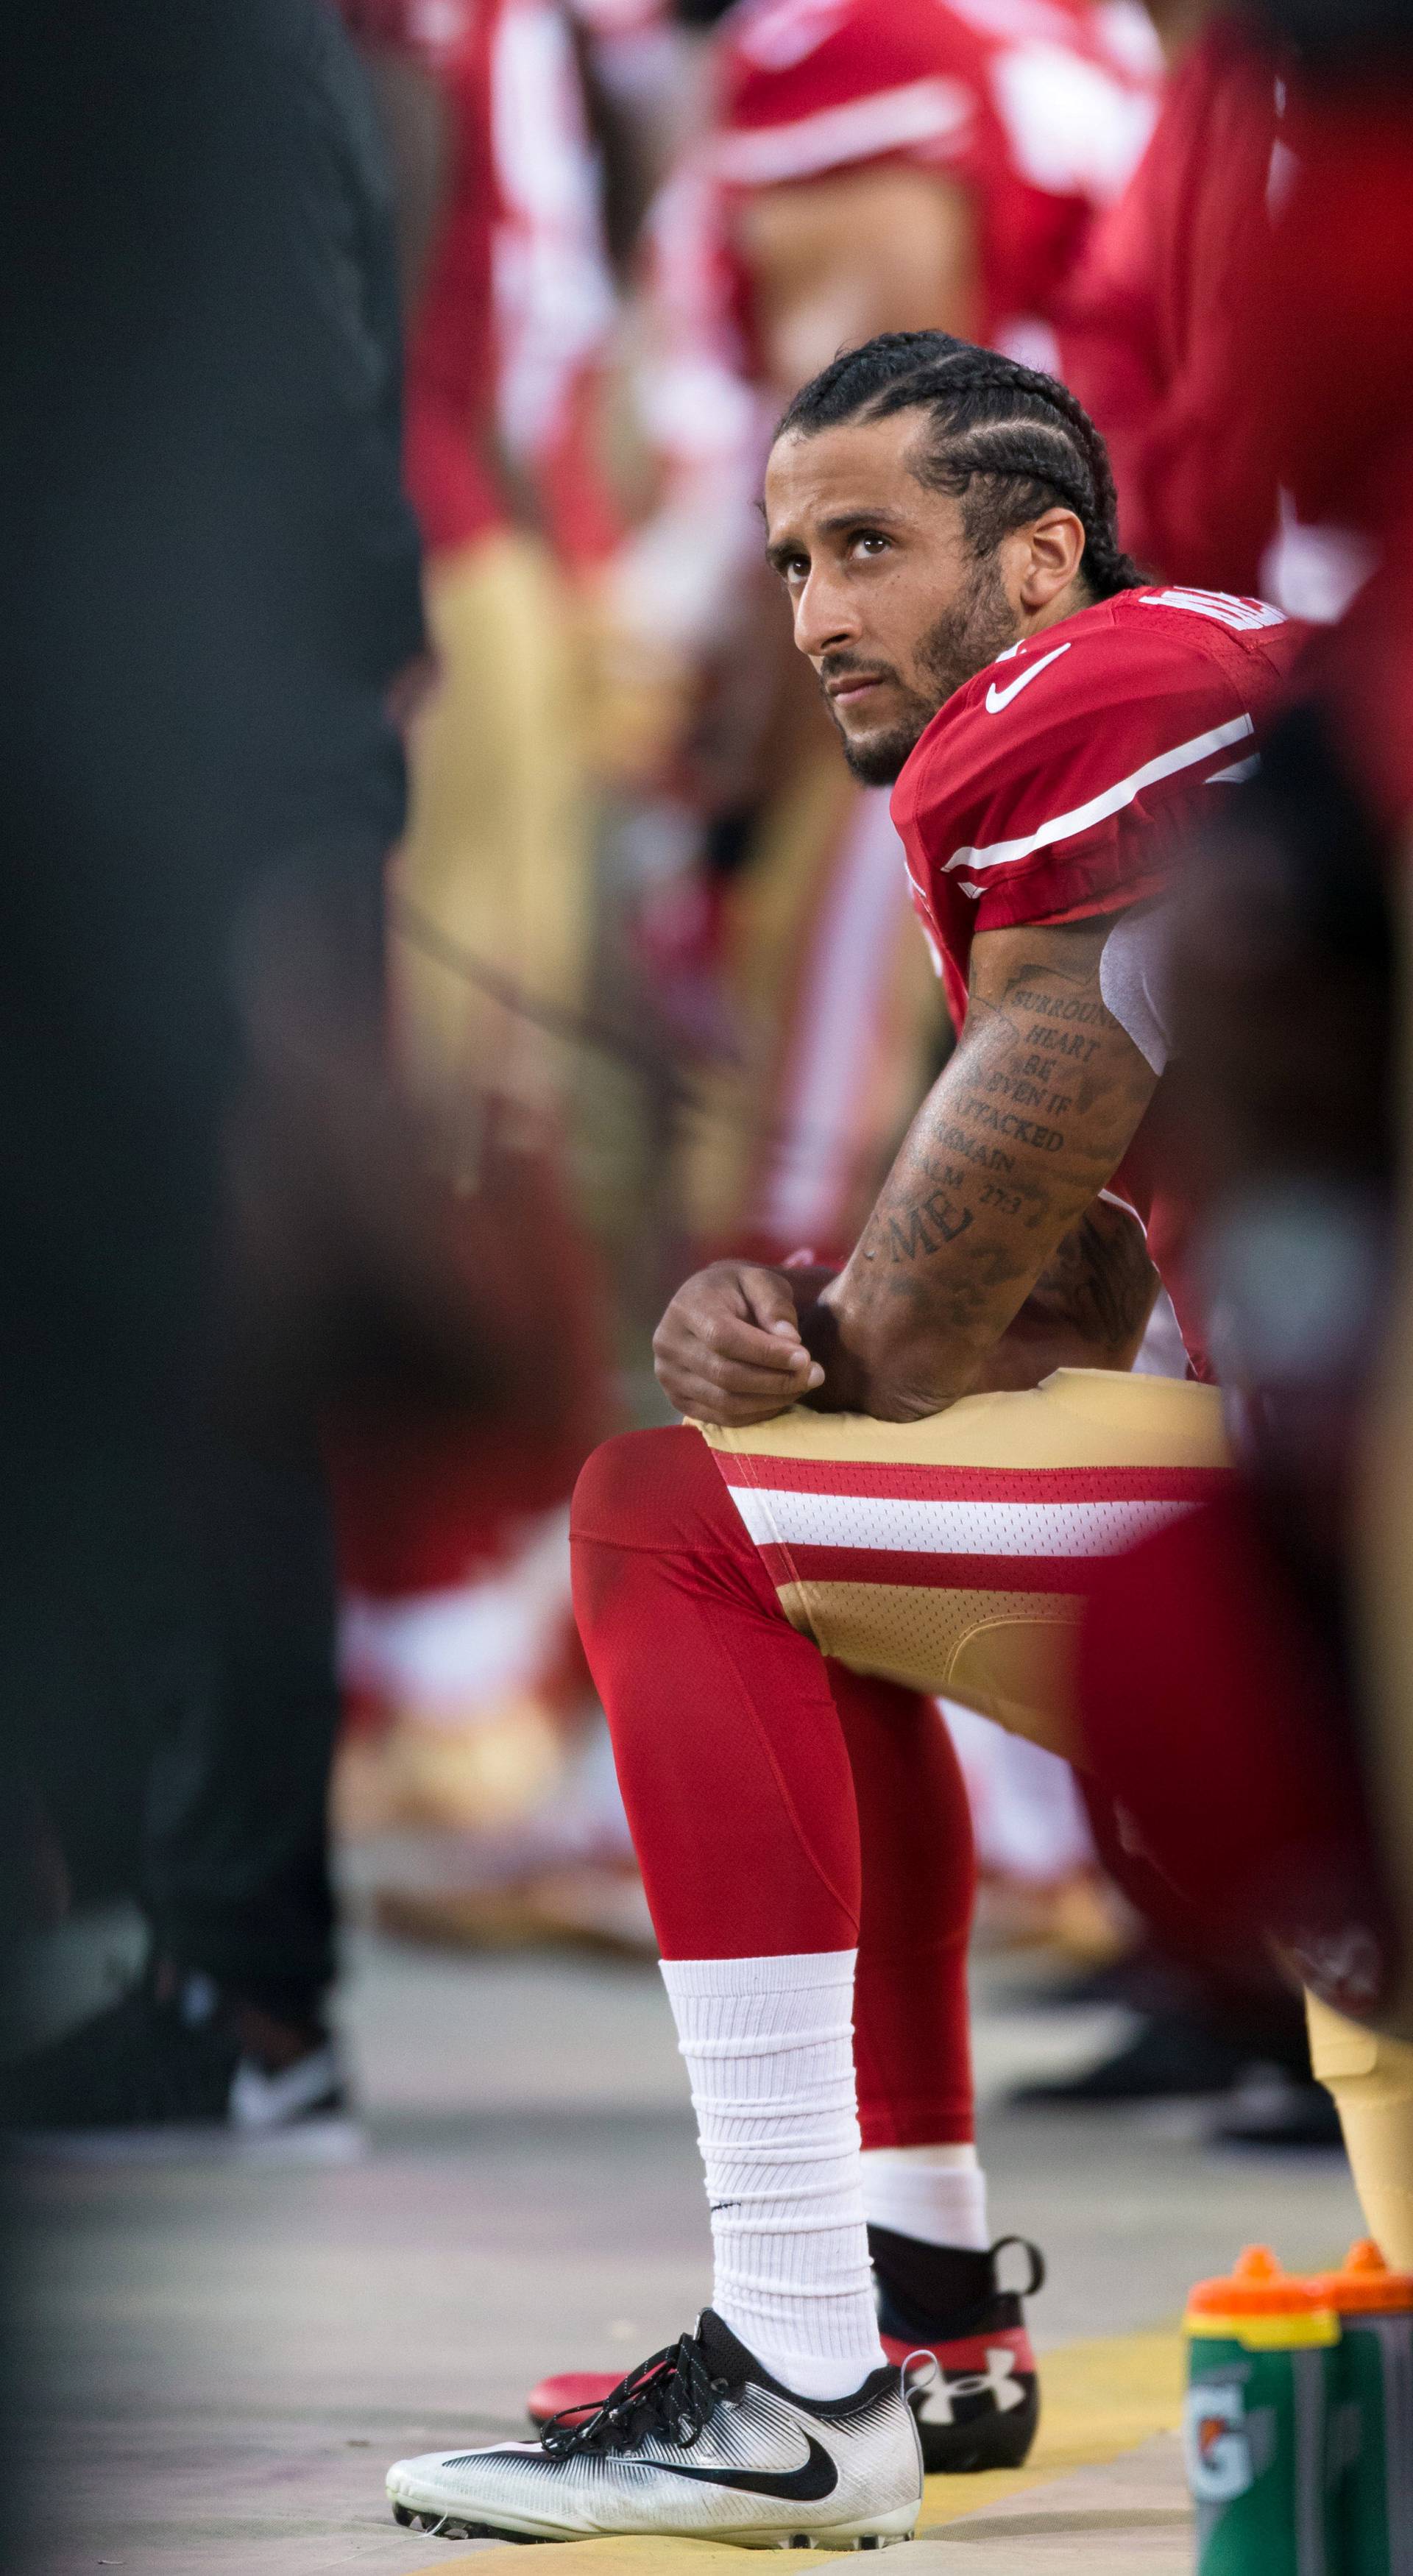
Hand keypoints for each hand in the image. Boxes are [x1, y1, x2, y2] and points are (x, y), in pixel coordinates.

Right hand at [652, 1261, 824, 1425]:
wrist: (708, 1305)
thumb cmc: (739, 1291)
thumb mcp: (761, 1281)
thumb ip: (775, 1305)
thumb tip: (790, 1340)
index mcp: (686, 1308)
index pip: (724, 1338)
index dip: (766, 1353)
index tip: (805, 1357)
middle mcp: (668, 1344)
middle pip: (725, 1375)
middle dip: (776, 1380)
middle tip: (815, 1375)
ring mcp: (668, 1376)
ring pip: (725, 1402)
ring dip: (771, 1400)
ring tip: (803, 1386)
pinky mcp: (678, 1399)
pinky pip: (722, 1418)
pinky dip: (757, 1413)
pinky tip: (781, 1398)